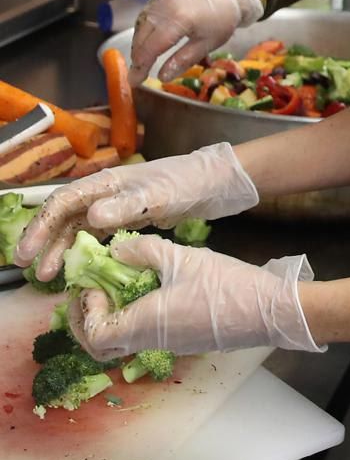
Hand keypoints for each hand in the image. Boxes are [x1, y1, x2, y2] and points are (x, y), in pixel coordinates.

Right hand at [13, 143, 258, 277]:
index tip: (28, 251)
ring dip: (61, 250)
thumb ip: (128, 205)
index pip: (64, 202)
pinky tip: (77, 270)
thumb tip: (92, 218)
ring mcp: (115, 206)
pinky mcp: (127, 219)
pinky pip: (96, 237)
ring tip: (48, 277)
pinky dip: (82, 251)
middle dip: (43, 240)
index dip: (42, 225)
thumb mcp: (159, 194)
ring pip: (77, 228)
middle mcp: (106, 193)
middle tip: (27, 269)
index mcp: (108, 182)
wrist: (213, 184)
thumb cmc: (186, 182)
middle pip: (64, 216)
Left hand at [69, 235, 323, 358]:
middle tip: (94, 291)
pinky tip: (153, 288)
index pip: (94, 333)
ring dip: (115, 315)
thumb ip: (145, 251)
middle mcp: (151, 341)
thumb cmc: (225, 286)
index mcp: (145, 324)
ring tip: (123, 283)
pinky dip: (137, 315)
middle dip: (90, 319)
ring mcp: (170, 344)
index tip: (95, 284)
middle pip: (103, 345)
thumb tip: (116, 250)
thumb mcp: (183, 258)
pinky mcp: (185, 340)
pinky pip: (147, 334)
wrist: (269, 311)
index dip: (85, 311)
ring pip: (125, 339)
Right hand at [129, 0, 263, 84]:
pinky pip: (146, 12)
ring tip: (141, 59)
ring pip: (140, 23)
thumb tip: (163, 77)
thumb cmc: (222, 18)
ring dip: (138, 42)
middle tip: (137, 73)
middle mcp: (165, 5)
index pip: (151, 48)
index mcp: (179, 19)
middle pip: (141, 36)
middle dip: (137, 56)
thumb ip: (183, 60)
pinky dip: (144, 27)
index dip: (141, 66)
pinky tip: (148, 40)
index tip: (135, 81)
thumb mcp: (207, 43)